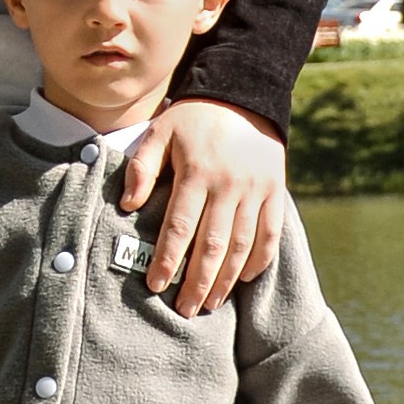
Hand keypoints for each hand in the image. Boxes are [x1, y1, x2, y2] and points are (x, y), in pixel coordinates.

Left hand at [119, 98, 286, 313]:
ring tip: (210, 304)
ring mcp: (256, 190)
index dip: (168, 259)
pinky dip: (259, 260)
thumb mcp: (160, 131)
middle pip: (213, 244)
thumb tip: (128, 205)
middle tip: (186, 310)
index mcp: (197, 172)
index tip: (157, 286)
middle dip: (198, 281)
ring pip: (242, 245)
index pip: (180, 226)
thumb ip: (142, 167)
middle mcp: (228, 185)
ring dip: (226, 279)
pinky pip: (270, 234)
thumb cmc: (193, 118)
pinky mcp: (275, 192)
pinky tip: (243, 280)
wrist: (244, 93)